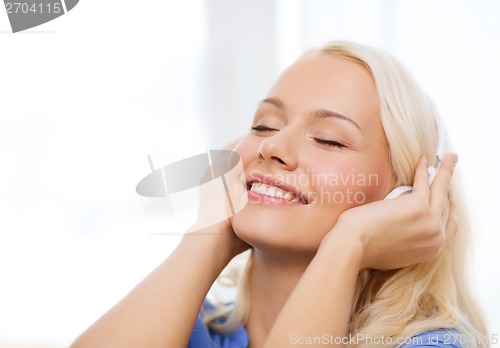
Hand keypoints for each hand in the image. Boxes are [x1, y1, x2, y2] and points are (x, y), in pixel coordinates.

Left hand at [322, 153, 457, 269]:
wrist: (354, 246)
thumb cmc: (365, 248)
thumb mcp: (396, 249)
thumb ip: (409, 239)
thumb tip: (405, 223)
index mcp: (431, 250)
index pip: (448, 226)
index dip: (448, 209)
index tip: (447, 197)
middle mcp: (436, 238)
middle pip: (448, 207)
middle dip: (449, 189)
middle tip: (448, 175)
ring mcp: (430, 222)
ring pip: (442, 191)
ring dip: (446, 172)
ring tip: (450, 158)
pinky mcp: (418, 206)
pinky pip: (424, 182)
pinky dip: (424, 170)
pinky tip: (422, 160)